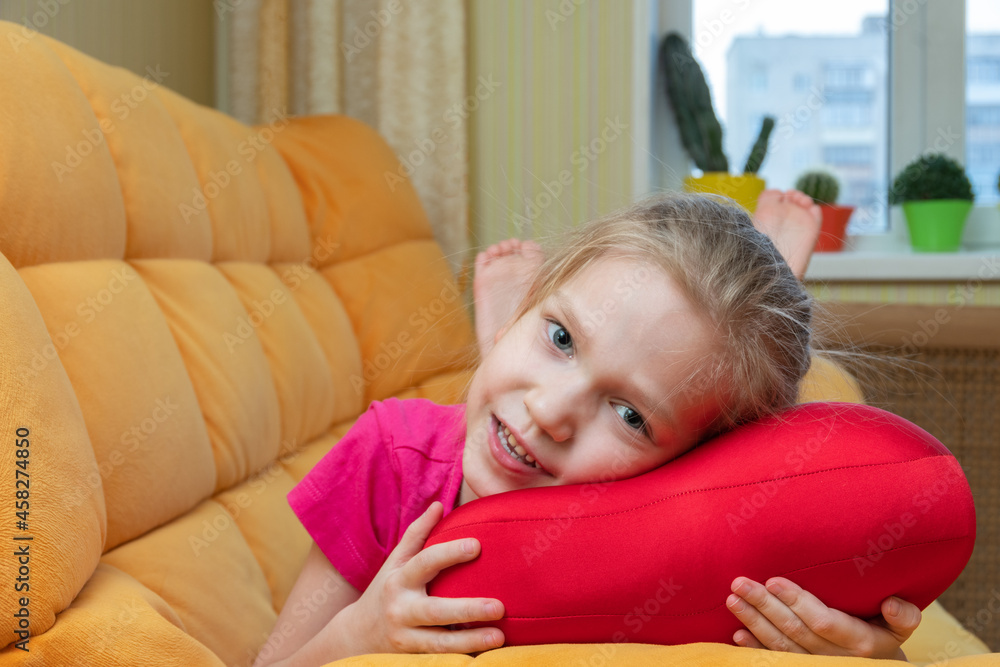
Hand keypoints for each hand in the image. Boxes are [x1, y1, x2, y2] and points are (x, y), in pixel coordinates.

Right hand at [340, 501, 505, 655]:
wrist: (356, 636)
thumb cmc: (386, 591)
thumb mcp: (395, 562)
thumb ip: (417, 534)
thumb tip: (439, 505)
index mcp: (400, 580)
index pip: (425, 562)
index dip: (450, 553)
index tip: (477, 545)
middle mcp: (401, 610)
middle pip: (436, 611)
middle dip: (467, 609)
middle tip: (499, 606)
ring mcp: (406, 638)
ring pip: (440, 643)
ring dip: (471, 641)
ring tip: (499, 637)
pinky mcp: (412, 658)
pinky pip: (439, 658)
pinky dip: (461, 656)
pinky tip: (485, 655)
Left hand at [727, 576, 919, 659]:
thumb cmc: (885, 636)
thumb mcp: (900, 628)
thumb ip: (902, 616)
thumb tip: (892, 604)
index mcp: (860, 643)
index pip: (823, 622)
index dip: (797, 602)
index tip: (774, 581)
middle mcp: (835, 658)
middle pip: (794, 631)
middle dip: (764, 606)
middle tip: (739, 583)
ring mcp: (816, 666)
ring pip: (780, 646)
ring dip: (753, 623)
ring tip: (732, 600)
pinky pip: (775, 661)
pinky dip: (755, 648)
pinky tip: (737, 634)